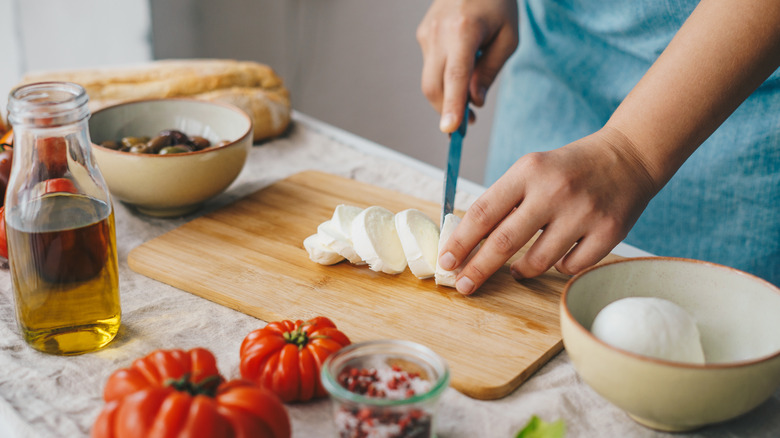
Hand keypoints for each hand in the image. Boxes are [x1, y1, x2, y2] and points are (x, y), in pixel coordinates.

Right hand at [416, 0, 518, 131]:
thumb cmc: (498, 4)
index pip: (455, 76)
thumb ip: (490, 72)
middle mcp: (439, 33)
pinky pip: (431, 67)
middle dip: (446, 111)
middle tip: (464, 128)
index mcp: (464, 31)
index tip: (449, 129)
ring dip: (446, 97)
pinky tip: (460, 72)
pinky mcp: (422, 35)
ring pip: (430, 80)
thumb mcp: (508, 38)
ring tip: (467, 104)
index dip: (452, 105)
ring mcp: (426, 34)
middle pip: (434, 86)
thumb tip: (474, 102)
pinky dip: (444, 80)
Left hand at [437, 127, 659, 293]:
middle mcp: (554, 191)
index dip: (460, 242)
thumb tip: (466, 242)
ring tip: (514, 270)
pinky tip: (558, 255)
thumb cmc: (567, 169)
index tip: (445, 262)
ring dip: (519, 271)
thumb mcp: (531, 171)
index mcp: (528, 172)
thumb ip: (503, 201)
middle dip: (477, 269)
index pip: (483, 213)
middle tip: (462, 285)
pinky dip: (558, 266)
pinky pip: (570, 266)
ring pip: (537, 262)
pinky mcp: (609, 231)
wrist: (628, 157)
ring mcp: (583, 212)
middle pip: (504, 242)